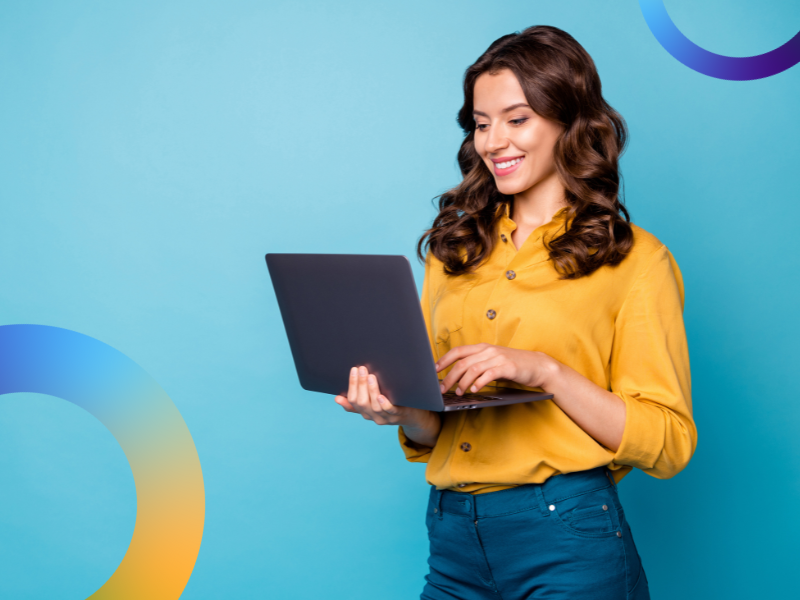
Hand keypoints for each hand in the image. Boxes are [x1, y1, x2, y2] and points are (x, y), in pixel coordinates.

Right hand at [334, 366, 439, 440]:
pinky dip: (384, 404)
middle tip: (362, 368)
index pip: (352, 400)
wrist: (413, 417)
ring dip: (371, 391)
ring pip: (374, 407)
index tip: (353, 369)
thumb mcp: (372, 404)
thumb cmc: (391, 405)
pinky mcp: (398, 416)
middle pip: (362, 402)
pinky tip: (381, 396)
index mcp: (365, 412)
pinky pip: (389, 411)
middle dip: (360, 385)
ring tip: (371, 376)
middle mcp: (373, 417)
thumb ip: (357, 401)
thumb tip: (337, 398)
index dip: (352, 385)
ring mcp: (386, 418)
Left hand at [436, 343, 556, 394]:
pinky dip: (479, 383)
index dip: (444, 360)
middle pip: (462, 362)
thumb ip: (477, 364)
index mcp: (482, 348)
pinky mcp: (507, 367)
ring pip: (473, 368)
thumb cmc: (513, 365)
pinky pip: (488, 374)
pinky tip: (474, 390)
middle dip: (449, 376)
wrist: (537, 365)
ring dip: (462, 382)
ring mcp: (498, 358)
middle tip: (442, 388)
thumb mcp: (492, 361)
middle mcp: (488, 350)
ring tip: (458, 392)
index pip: (458, 351)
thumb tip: (457, 375)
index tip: (434, 370)